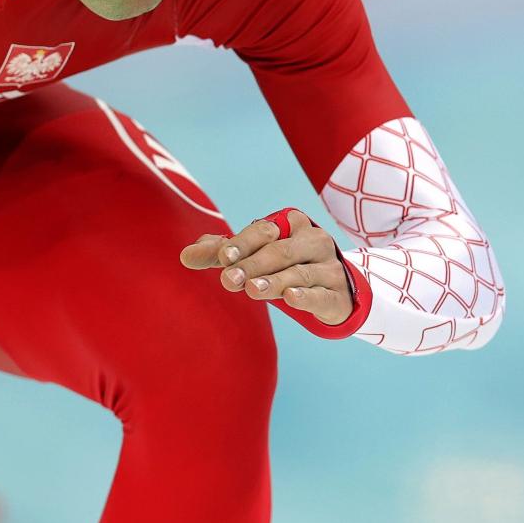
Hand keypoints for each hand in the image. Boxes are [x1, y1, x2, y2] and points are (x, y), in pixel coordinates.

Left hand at [178, 209, 353, 325]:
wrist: (334, 288)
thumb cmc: (284, 265)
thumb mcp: (253, 254)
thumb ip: (220, 253)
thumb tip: (185, 256)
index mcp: (291, 225)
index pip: (264, 231)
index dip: (242, 244)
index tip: (222, 258)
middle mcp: (313, 242)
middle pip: (280, 251)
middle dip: (253, 265)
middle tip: (229, 280)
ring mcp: (329, 268)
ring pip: (299, 273)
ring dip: (275, 282)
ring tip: (252, 290)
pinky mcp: (338, 295)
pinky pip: (322, 294)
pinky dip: (307, 296)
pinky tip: (291, 298)